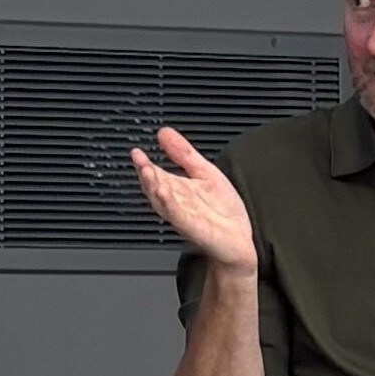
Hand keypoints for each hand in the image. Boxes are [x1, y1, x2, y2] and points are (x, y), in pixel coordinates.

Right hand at [131, 126, 258, 276]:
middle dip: (146, 174)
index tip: (136, 152)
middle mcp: (176, 203)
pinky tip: (164, 192)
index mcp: (177, 189)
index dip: (145, 164)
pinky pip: (178, 215)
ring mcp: (183, 216)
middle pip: (155, 187)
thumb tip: (163, 133)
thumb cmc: (222, 212)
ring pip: (163, 201)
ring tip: (147, 172)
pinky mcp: (194, 228)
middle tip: (139, 161)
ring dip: (154, 187)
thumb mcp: (205, 173)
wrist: (238, 242)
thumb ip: (184, 153)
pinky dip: (170, 204)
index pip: (156, 174)